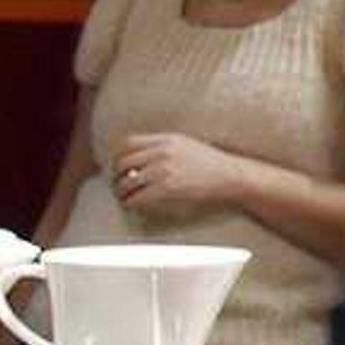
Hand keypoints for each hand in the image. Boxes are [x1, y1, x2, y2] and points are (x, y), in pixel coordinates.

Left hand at [110, 131, 250, 216]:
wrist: (229, 175)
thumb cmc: (210, 162)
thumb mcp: (186, 144)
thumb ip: (163, 146)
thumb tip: (139, 157)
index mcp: (166, 139)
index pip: (128, 143)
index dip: (119, 155)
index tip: (119, 166)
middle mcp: (162, 152)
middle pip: (123, 162)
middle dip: (116, 176)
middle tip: (118, 184)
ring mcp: (164, 170)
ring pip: (127, 182)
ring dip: (121, 192)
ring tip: (123, 197)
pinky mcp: (166, 189)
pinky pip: (137, 197)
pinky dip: (130, 203)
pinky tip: (133, 204)